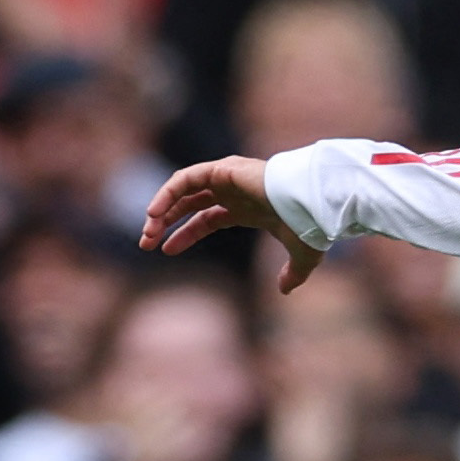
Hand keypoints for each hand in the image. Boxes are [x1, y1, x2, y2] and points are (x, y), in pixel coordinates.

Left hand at [136, 157, 322, 288]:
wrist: (313, 204)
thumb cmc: (309, 225)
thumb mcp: (301, 256)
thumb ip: (292, 273)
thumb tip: (285, 291)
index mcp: (245, 207)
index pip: (205, 219)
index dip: (185, 234)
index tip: (166, 251)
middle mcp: (232, 190)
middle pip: (188, 204)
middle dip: (166, 223)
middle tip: (146, 244)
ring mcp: (226, 177)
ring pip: (182, 191)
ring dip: (162, 209)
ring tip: (147, 233)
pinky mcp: (221, 169)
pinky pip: (184, 179)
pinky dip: (166, 193)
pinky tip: (153, 213)